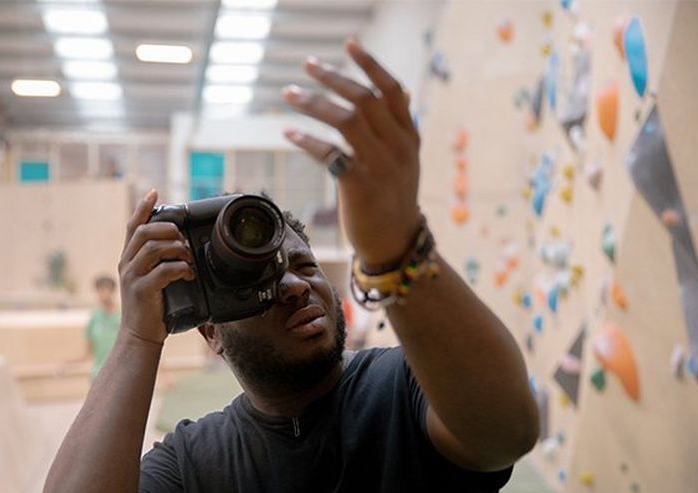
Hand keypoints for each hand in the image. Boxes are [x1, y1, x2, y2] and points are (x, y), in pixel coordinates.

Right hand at [117, 190, 194, 344]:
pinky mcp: (141, 290)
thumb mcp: (151, 280)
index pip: (132, 226)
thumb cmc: (151, 308)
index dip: (142, 208)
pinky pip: (163, 271)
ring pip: (153, 247)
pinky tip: (188, 274)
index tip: (153, 192)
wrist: (140, 336)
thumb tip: (182, 247)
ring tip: (188, 258)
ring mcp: (132, 276)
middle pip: (144, 231)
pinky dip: (180, 269)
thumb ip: (159, 263)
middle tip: (183, 240)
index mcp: (128, 259)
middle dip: (168, 229)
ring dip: (177, 249)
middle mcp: (126, 264)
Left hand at [282, 38, 420, 267]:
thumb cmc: (393, 200)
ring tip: (290, 95)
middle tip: (307, 66)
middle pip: (364, 99)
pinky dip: (307, 140)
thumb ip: (397, 130)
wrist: (395, 243)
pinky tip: (289, 133)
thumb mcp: (404, 162)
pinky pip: (330, 154)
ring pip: (346, 120)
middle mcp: (398, 147)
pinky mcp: (360, 185)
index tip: (349, 43)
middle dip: (333, 78)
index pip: (392, 90)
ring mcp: (381, 166)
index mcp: (408, 137)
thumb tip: (394, 97)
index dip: (371, 64)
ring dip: (314, 103)